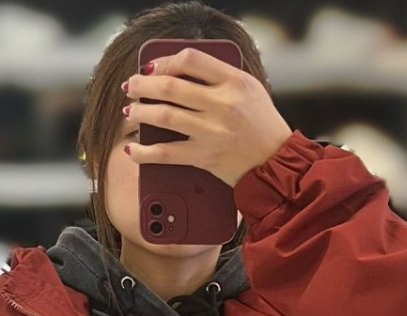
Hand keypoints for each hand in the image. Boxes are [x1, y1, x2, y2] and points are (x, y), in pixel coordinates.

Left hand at [122, 46, 292, 188]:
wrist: (277, 163)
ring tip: (130, 112)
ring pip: (164, 116)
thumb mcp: (250, 89)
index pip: (191, 60)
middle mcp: (222, 104)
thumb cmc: (262, 125)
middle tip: (130, 86)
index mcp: (234, 81)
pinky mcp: (205, 157)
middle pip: (171, 87)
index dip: (165, 61)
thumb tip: (179, 72)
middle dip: (142, 85)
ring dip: (140, 113)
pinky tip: (132, 149)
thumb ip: (221, 77)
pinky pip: (166, 153)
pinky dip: (144, 152)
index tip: (151, 67)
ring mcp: (212, 132)